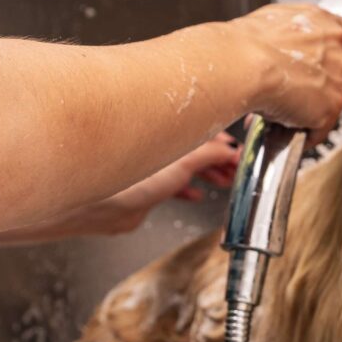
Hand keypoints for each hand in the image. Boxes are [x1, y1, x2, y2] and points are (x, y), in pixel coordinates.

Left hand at [69, 133, 240, 236]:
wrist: (103, 210)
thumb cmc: (130, 183)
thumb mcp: (183, 163)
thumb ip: (210, 154)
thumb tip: (230, 149)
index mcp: (168, 133)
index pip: (204, 132)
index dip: (223, 144)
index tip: (238, 155)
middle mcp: (161, 148)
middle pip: (197, 150)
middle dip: (218, 161)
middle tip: (235, 171)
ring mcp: (154, 169)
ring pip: (188, 168)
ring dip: (208, 174)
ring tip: (223, 182)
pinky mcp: (148, 190)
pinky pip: (175, 186)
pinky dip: (189, 189)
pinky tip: (196, 194)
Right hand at [233, 2, 341, 134]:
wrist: (242, 63)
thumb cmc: (246, 44)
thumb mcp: (274, 22)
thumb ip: (293, 35)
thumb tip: (285, 47)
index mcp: (325, 23)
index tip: (330, 65)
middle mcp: (339, 48)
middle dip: (324, 87)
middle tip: (296, 94)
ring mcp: (339, 78)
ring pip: (334, 103)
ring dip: (312, 111)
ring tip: (283, 115)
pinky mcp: (331, 107)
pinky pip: (320, 128)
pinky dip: (303, 133)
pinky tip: (283, 131)